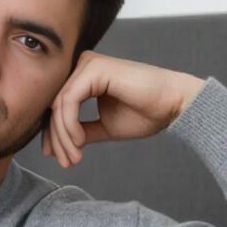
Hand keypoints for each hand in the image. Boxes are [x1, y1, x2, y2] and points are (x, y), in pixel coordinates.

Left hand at [43, 51, 204, 167]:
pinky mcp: (94, 68)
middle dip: (57, 138)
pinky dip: (70, 124)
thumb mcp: (105, 127)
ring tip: (74, 156)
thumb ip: (81, 132)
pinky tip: (79, 141)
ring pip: (60, 104)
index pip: (59, 106)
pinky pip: (70, 100)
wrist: (173, 105)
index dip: (55, 135)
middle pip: (55, 105)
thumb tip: (53, 148)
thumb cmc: (146, 113)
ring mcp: (88, 64)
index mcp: (85, 77)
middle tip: (65, 162)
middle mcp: (84, 66)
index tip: (61, 159)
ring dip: (64, 136)